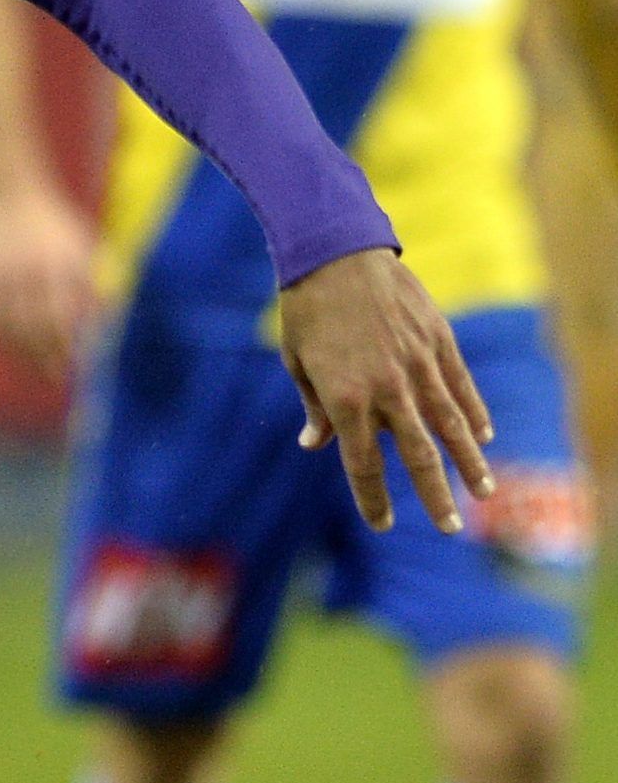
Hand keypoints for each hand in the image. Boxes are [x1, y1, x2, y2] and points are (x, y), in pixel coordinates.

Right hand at [0, 179, 92, 380]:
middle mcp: (25, 271)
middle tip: (53, 377)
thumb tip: (100, 326)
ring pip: (4, 328)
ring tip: (30, 368)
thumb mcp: (79, 246)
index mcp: (55, 263)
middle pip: (31, 329)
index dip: (67, 345)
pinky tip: (6, 347)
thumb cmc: (51, 223)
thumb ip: (90, 283)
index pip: (61, 317)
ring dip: (17, 354)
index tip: (74, 365)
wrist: (5, 192)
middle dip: (43, 359)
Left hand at [277, 249, 496, 534]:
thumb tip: (315, 445)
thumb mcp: (298, 363)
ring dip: (469, 463)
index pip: (363, 465)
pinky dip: (473, 414)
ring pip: (452, 426)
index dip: (374, 499)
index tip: (383, 524)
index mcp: (346, 400)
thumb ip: (316, 408)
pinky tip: (483, 437)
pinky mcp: (439, 341)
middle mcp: (388, 389)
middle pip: (418, 456)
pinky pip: (460, 386)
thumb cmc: (307, 310)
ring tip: (484, 492)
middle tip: (449, 529)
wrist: (336, 253)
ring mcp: (418, 365)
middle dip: (435, 496)